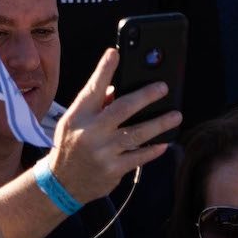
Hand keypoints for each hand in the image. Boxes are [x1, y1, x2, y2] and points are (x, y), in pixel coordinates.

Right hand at [45, 48, 178, 204]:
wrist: (61, 184)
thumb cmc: (72, 145)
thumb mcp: (74, 121)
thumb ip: (96, 103)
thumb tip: (121, 87)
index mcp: (79, 116)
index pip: (93, 88)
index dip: (104, 70)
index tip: (114, 53)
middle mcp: (90, 132)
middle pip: (122, 109)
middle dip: (145, 96)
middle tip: (163, 87)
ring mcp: (102, 152)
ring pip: (137, 134)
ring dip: (159, 124)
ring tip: (176, 115)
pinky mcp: (112, 170)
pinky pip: (138, 157)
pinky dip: (152, 149)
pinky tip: (164, 142)